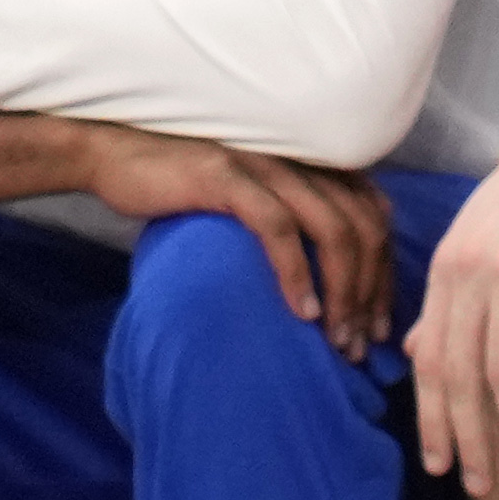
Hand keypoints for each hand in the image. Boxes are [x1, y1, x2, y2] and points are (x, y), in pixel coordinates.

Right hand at [70, 126, 401, 363]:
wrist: (113, 155)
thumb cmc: (185, 188)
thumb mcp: (252, 201)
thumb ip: (292, 222)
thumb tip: (327, 287)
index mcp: (314, 164)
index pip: (376, 219)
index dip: (386, 275)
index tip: (380, 326)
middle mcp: (301, 159)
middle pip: (365, 229)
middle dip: (371, 293)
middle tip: (361, 344)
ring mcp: (267, 166)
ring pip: (333, 230)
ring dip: (343, 292)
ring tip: (337, 338)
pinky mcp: (228, 178)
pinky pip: (279, 228)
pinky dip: (297, 274)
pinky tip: (301, 312)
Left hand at [408, 72, 498, 491]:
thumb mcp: (481, 239)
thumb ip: (451, 296)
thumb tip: (419, 349)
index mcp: (445, 270)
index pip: (430, 361)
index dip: (433, 418)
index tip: (441, 464)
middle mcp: (467, 275)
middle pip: (457, 375)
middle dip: (467, 437)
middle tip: (478, 484)